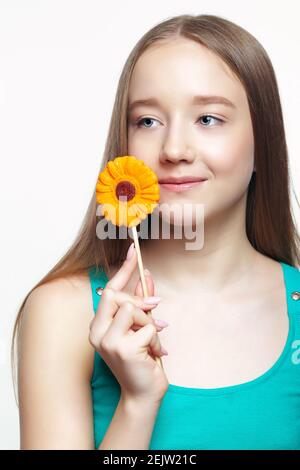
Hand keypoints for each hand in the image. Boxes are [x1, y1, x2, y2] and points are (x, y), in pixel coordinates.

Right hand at [89, 243, 168, 404]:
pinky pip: (146, 328)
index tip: (134, 250)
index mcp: (98, 325)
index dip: (123, 269)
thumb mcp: (140, 327)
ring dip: (149, 324)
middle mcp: (96, 331)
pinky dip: (156, 339)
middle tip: (154, 310)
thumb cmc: (141, 360)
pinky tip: (154, 353)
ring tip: (153, 342)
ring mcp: (107, 340)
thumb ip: (140, 302)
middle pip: (115, 295)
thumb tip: (147, 275)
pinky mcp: (122, 349)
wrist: (143, 394)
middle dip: (139, 301)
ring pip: (132, 309)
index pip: (108, 289)